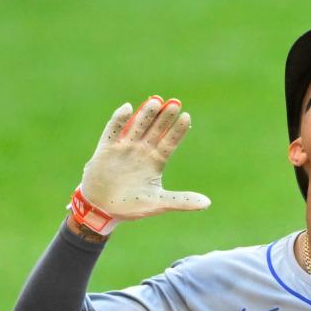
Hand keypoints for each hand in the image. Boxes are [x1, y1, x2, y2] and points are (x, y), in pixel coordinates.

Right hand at [74, 96, 210, 234]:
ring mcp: (124, 148)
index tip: (187, 117)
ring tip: (157, 101)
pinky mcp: (106, 149)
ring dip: (146, 115)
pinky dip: (119, 120)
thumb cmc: (131, 206)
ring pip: (137, 127)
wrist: (102, 209)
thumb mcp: (158, 204)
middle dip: (165, 118)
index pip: (170, 142)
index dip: (178, 130)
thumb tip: (208, 204)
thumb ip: (181, 201)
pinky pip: (113, 131)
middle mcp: (142, 151)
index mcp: (156, 161)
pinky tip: (128, 108)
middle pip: (156, 130)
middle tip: (175, 103)